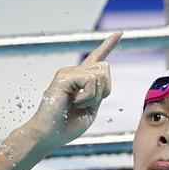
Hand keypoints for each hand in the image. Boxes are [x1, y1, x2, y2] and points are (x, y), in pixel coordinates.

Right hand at [24, 31, 121, 153]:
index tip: (119, 34)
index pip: (96, 59)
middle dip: (104, 90)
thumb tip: (103, 73)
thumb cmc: (66, 126)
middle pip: (105, 69)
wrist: (49, 135)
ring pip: (100, 74)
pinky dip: (88, 97)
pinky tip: (73, 102)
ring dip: (94, 96)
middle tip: (85, 104)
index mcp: (81, 80)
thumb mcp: (91, 109)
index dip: (108, 46)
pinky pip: (91, 80)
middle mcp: (73, 72)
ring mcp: (67, 72)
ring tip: (77, 104)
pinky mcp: (64, 76)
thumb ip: (99, 92)